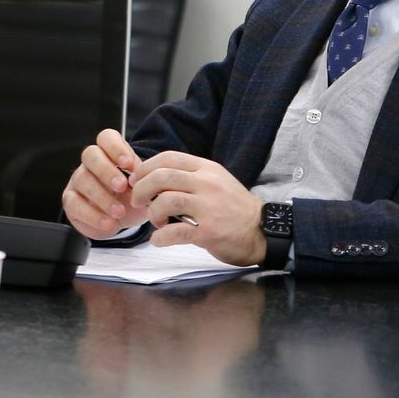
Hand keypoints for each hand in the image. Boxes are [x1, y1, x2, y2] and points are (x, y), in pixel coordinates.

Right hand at [61, 129, 150, 237]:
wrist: (122, 219)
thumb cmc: (132, 196)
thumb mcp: (144, 186)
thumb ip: (146, 178)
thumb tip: (147, 177)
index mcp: (110, 152)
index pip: (106, 137)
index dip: (116, 147)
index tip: (129, 164)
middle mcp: (91, 163)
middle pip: (90, 154)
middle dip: (106, 170)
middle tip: (122, 187)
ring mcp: (78, 180)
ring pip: (82, 180)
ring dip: (102, 197)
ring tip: (119, 212)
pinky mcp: (70, 201)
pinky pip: (74, 204)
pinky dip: (92, 215)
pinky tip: (109, 223)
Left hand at [128, 152, 265, 266]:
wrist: (261, 229)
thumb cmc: (234, 207)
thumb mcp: (215, 181)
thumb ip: (190, 176)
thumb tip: (156, 177)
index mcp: (206, 169)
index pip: (168, 157)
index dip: (146, 168)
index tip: (136, 180)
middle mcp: (207, 183)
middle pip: (161, 177)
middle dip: (141, 189)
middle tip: (137, 202)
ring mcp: (208, 207)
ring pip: (165, 201)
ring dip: (152, 213)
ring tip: (156, 221)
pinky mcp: (209, 231)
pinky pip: (174, 232)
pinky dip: (160, 237)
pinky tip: (159, 239)